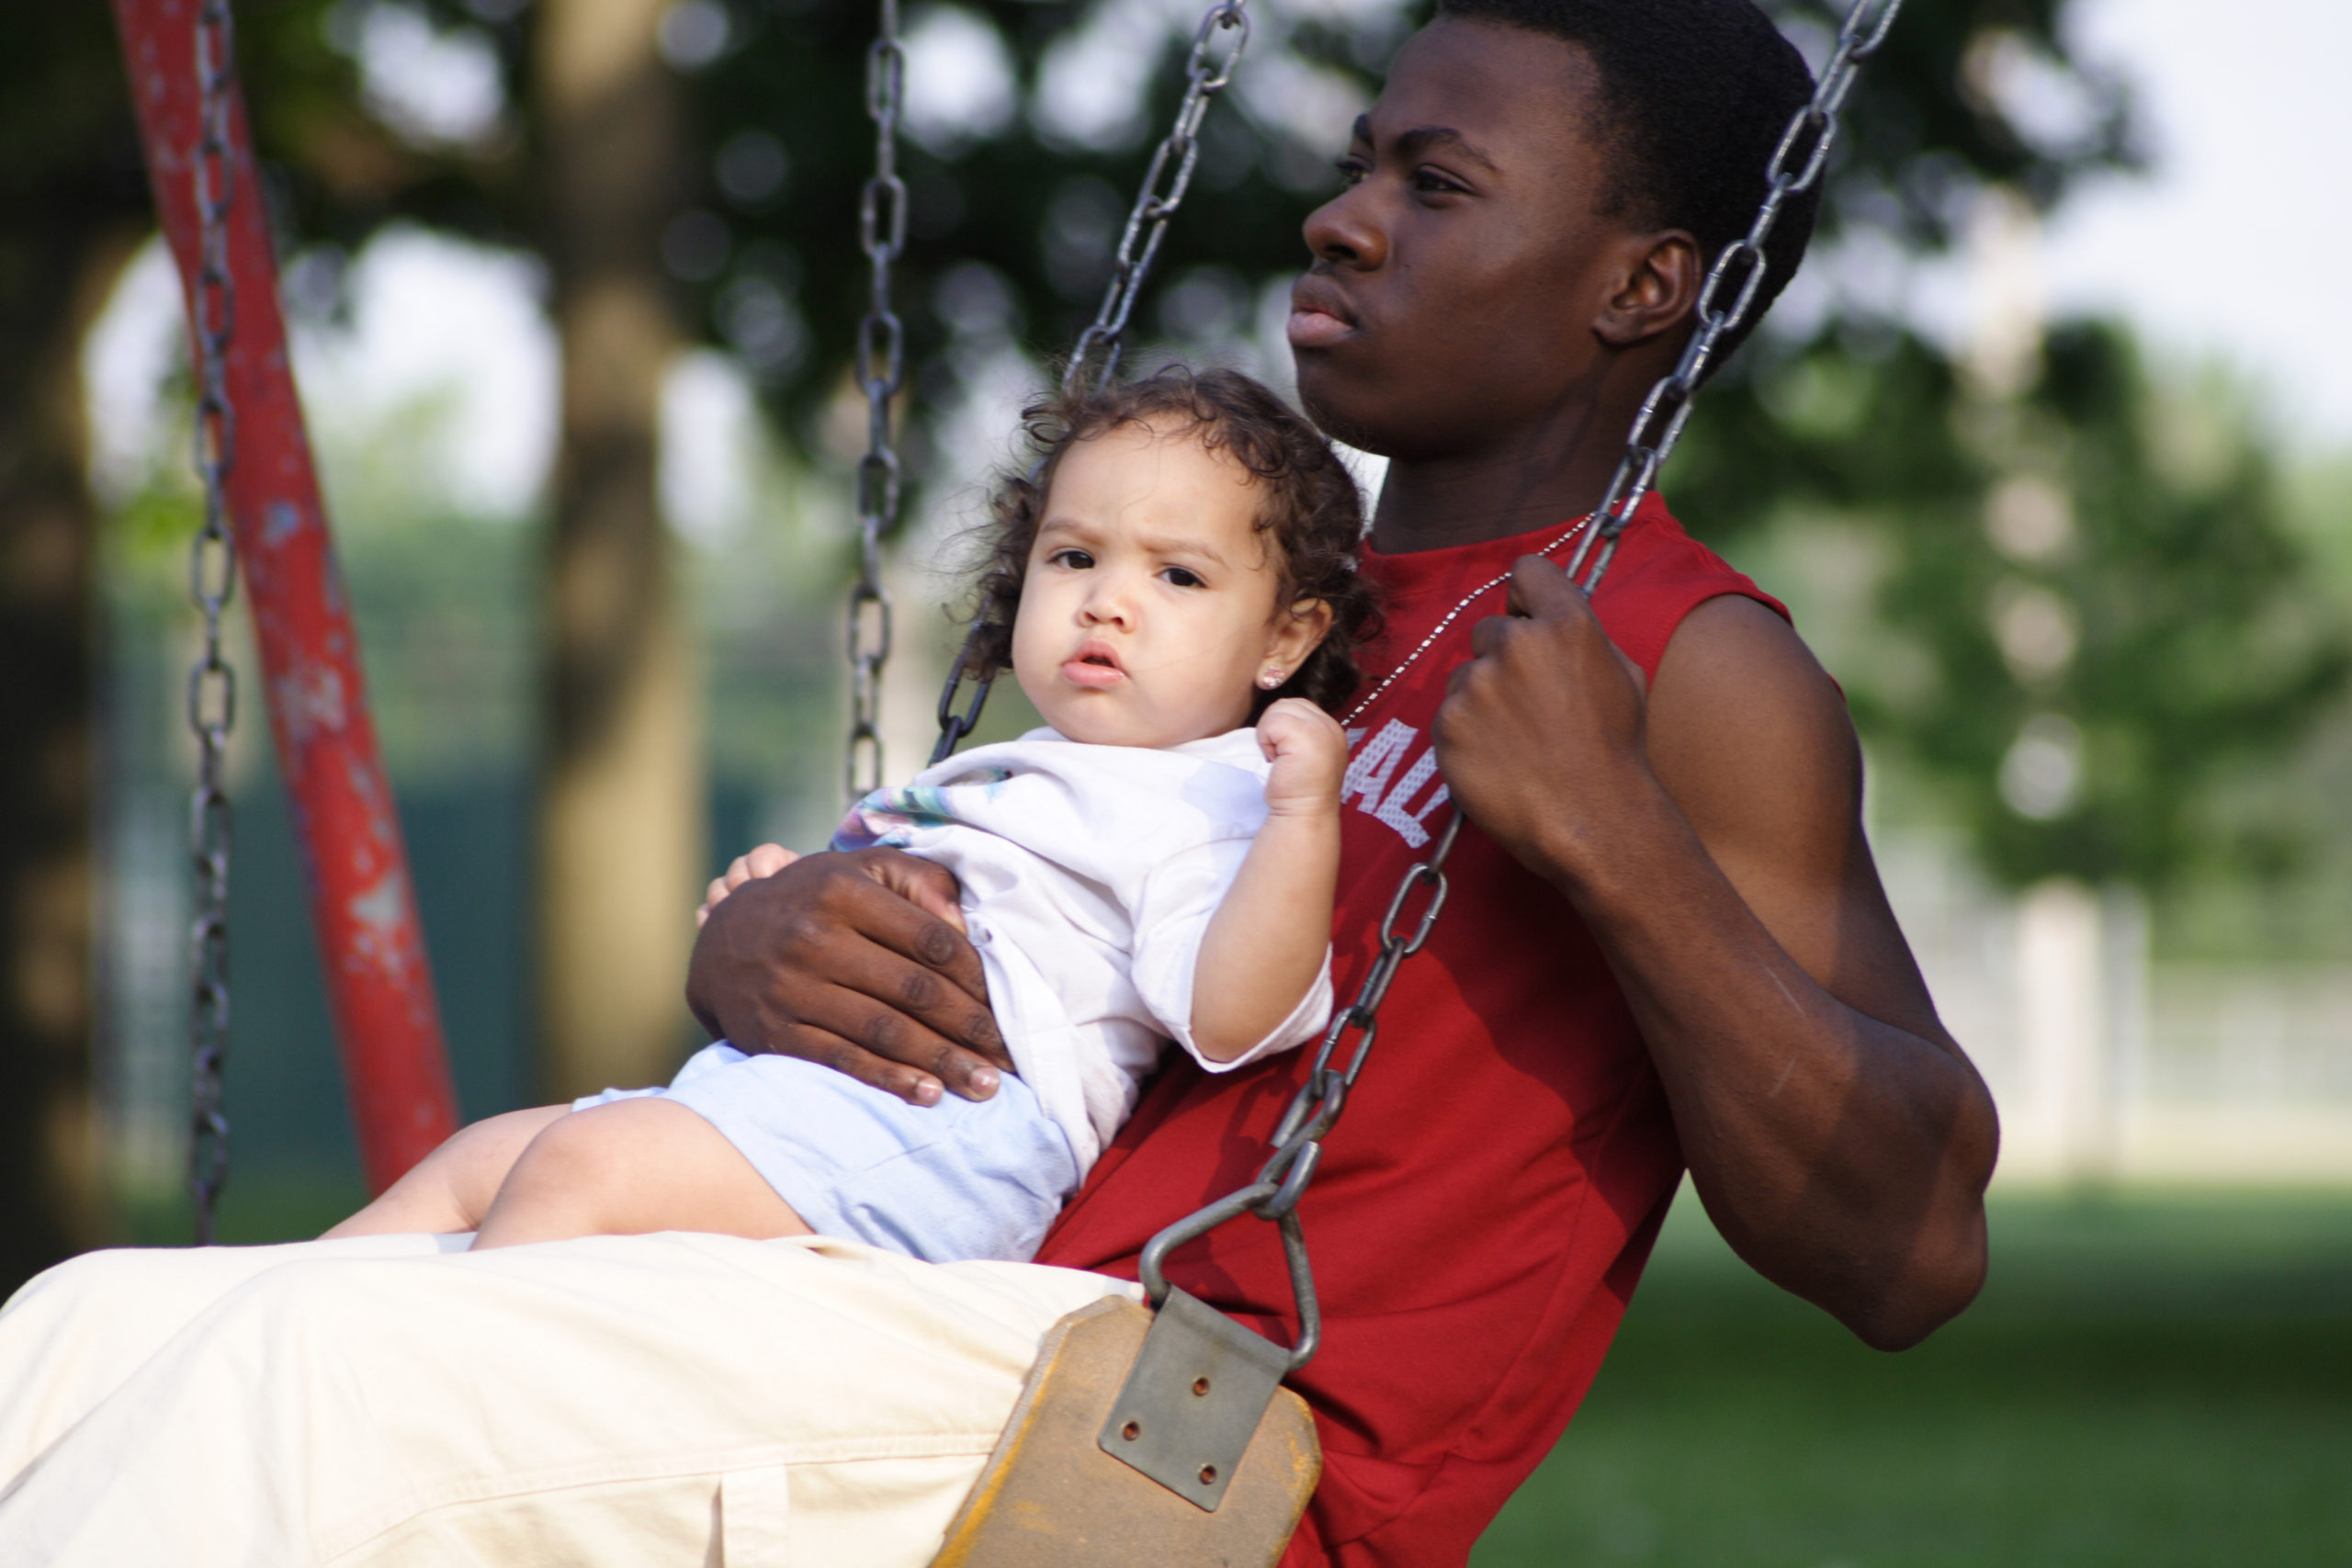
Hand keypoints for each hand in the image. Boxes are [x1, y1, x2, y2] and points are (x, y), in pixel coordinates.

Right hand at [685, 847, 1011, 1103]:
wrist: (724, 940)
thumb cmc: (814, 901)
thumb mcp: (859, 870)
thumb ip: (918, 881)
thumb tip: (968, 925)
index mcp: (843, 891)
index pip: (930, 939)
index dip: (977, 975)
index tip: (1007, 1002)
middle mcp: (814, 937)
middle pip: (914, 990)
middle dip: (971, 1027)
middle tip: (1009, 1055)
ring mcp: (791, 987)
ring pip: (884, 1031)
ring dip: (942, 1062)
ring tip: (985, 1085)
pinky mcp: (775, 1032)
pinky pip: (842, 1060)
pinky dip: (890, 1080)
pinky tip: (930, 1094)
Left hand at [1256, 697, 1346, 816]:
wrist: (1303, 815)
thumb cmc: (1298, 790)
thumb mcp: (1306, 752)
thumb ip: (1300, 730)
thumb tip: (1278, 713)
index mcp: (1332, 729)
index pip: (1298, 706)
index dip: (1282, 727)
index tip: (1287, 755)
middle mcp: (1331, 726)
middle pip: (1287, 704)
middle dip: (1275, 728)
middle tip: (1281, 757)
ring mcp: (1321, 730)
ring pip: (1278, 710)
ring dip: (1269, 734)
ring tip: (1280, 759)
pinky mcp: (1306, 736)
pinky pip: (1272, 722)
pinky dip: (1265, 741)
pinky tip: (1275, 761)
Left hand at [1433, 555, 1653, 878]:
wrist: (1591, 822)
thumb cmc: (1614, 753)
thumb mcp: (1623, 677)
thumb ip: (1583, 637)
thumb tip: (1551, 619)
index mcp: (1567, 626)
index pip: (1527, 572)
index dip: (1526, 596)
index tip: (1527, 617)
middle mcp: (1516, 645)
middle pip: (1490, 629)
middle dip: (1503, 658)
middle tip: (1528, 704)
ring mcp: (1476, 685)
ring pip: (1466, 676)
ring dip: (1481, 699)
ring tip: (1515, 740)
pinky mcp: (1447, 724)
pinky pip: (1449, 716)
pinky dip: (1466, 735)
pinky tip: (1497, 760)